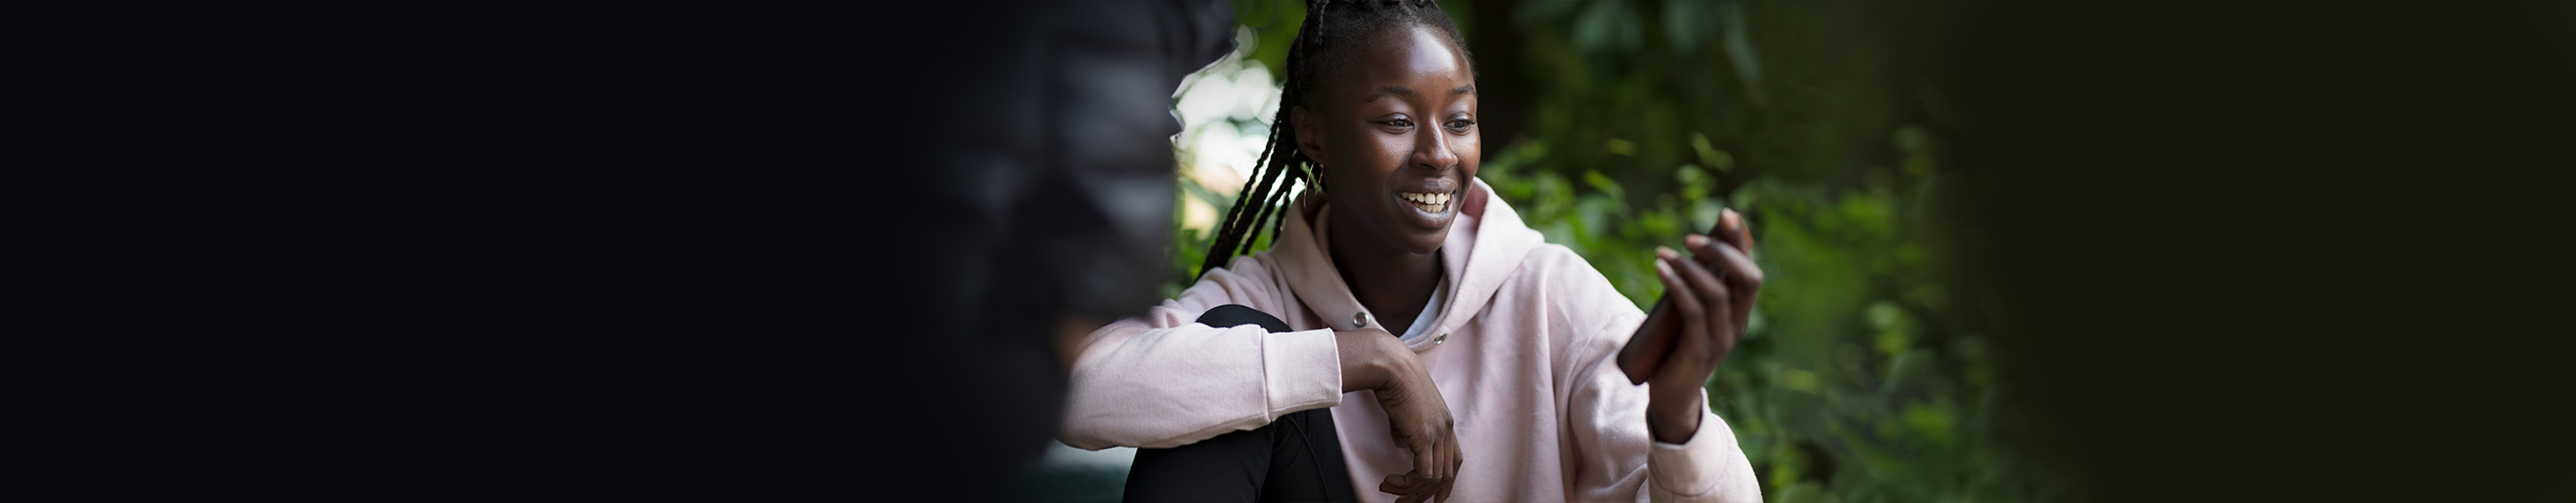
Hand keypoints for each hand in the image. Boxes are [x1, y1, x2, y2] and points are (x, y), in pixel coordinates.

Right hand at [1337, 329, 1460, 502]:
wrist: (1390, 364)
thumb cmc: (1392, 379)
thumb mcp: (1404, 409)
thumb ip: (1407, 428)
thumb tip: (1403, 443)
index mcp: (1445, 421)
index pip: (1455, 459)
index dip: (1447, 481)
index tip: (1436, 498)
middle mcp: (1447, 428)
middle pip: (1447, 473)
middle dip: (1426, 494)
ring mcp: (1438, 432)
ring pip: (1435, 477)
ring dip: (1411, 491)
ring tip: (1390, 491)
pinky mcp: (1425, 436)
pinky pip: (1423, 473)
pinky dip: (1407, 483)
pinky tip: (1390, 482)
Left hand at [1642, 208, 1761, 443]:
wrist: (1671, 396)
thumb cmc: (1678, 347)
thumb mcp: (1691, 311)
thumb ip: (1696, 287)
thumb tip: (1692, 247)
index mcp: (1740, 311)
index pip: (1750, 269)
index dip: (1741, 241)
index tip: (1726, 214)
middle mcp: (1738, 323)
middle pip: (1747, 278)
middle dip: (1723, 251)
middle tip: (1690, 238)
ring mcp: (1722, 338)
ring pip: (1717, 293)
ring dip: (1690, 267)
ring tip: (1663, 253)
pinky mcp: (1700, 350)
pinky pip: (1694, 312)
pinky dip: (1678, 286)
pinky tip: (1661, 269)